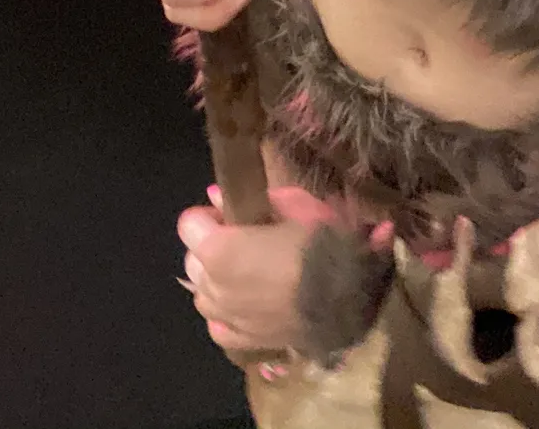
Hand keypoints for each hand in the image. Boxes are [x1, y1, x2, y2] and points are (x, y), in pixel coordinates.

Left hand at [178, 185, 349, 353]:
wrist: (349, 299)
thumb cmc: (322, 244)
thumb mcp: (296, 206)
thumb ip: (253, 201)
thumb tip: (218, 196)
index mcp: (221, 249)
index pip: (188, 223)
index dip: (209, 214)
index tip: (231, 214)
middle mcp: (212, 285)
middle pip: (192, 260)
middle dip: (211, 246)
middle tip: (244, 240)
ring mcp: (224, 317)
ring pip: (202, 293)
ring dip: (216, 280)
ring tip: (250, 273)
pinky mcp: (240, 342)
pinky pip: (217, 324)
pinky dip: (226, 311)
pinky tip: (249, 302)